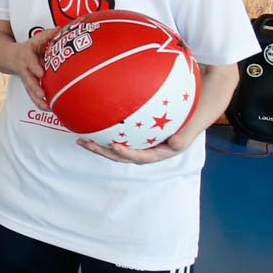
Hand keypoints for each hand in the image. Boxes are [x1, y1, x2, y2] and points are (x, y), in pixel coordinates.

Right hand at [6, 38, 48, 108]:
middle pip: (29, 80)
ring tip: (46, 107)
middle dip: (35, 88)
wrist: (9, 57)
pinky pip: (33, 96)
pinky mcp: (28, 86)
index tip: (41, 74)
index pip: (30, 62)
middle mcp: (25, 70)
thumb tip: (60, 29)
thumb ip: (48, 35)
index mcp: (26, 57)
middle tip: (42, 95)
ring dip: (37, 100)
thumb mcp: (35, 39)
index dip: (35, 68)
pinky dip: (39, 103)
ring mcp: (26, 79)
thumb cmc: (27, 48)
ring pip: (30, 91)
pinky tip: (49, 109)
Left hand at [77, 132, 191, 164]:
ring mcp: (138, 145)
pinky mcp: (134, 138)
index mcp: (158, 154)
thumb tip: (174, 144)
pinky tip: (89, 127)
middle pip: (121, 156)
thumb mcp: (190, 132)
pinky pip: (117, 137)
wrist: (191, 115)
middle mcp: (146, 152)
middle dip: (103, 152)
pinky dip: (104, 135)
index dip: (127, 153)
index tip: (115, 146)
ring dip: (98, 146)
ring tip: (81, 140)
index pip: (139, 156)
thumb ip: (184, 138)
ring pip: (115, 149)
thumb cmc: (190, 123)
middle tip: (87, 143)